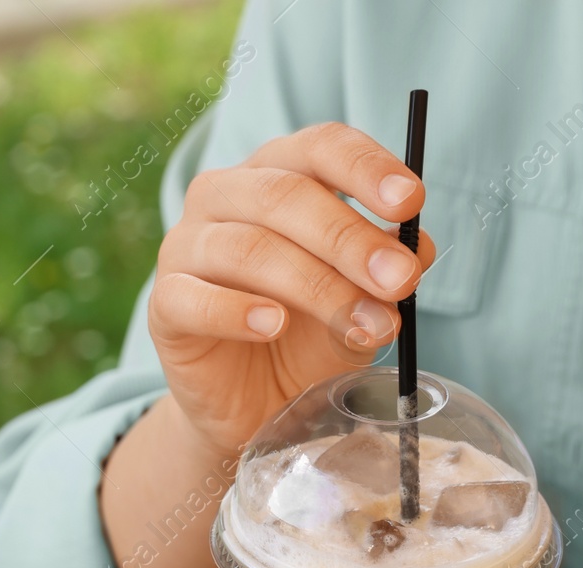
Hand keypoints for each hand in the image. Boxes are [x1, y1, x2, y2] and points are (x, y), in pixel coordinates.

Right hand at [148, 122, 435, 458]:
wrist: (255, 406)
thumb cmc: (306, 337)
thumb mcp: (361, 301)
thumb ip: (385, 272)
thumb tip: (418, 251)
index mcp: (277, 174)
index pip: (318, 147)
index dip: (365, 168)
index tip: (411, 201)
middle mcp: (225, 196)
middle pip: (286, 196)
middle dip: (350, 239)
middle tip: (399, 280)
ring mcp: (186, 247)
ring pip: (248, 248)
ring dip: (316, 286)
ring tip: (362, 324)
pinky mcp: (164, 304)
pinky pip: (194, 297)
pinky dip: (237, 311)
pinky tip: (273, 325)